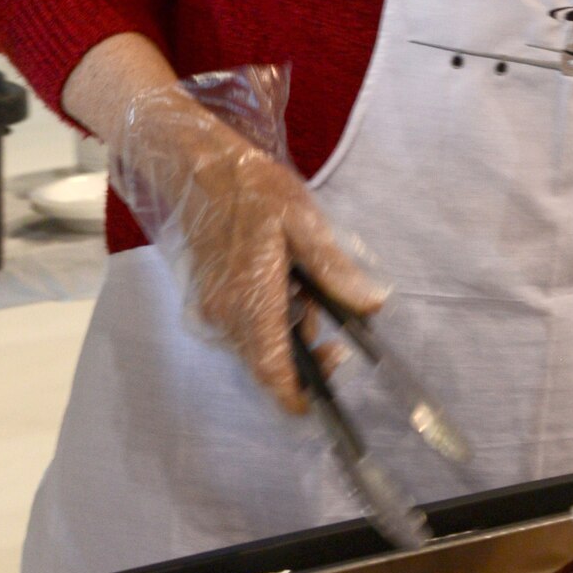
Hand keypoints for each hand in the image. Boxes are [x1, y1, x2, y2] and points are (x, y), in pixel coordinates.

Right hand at [112, 85, 384, 413]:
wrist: (201, 168)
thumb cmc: (256, 191)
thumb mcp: (305, 221)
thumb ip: (334, 269)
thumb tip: (371, 306)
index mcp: (252, 297)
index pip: (270, 368)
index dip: (292, 395)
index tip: (318, 404)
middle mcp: (227, 312)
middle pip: (264, 364)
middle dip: (301, 365)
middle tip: (337, 342)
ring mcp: (214, 306)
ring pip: (254, 347)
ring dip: (287, 340)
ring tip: (312, 300)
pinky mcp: (209, 296)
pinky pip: (243, 327)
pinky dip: (270, 323)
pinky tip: (286, 290)